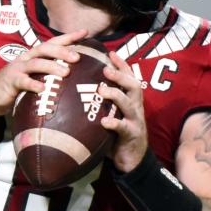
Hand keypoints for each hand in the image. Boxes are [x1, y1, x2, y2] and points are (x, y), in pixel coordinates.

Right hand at [0, 29, 86, 115]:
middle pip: (45, 49)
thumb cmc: (18, 86)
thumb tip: (74, 75)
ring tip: (66, 73)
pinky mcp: (11, 81)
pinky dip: (33, 84)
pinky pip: (23, 81)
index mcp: (35, 55)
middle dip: (62, 51)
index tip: (85, 32)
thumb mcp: (35, 76)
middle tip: (77, 58)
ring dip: (52, 66)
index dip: (68, 37)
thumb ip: (49, 73)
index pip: (53, 42)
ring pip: (36, 63)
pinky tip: (42, 88)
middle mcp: (27, 58)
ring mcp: (18, 68)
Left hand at [99, 51, 147, 172]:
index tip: (109, 52)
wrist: (132, 159)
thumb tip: (75, 89)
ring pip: (129, 104)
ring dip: (116, 95)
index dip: (121, 64)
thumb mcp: (111, 114)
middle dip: (120, 75)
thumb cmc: (116, 134)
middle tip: (105, 68)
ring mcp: (135, 121)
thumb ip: (100, 103)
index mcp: (131, 100)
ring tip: (102, 90)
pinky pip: (123, 128)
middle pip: (133, 85)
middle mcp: (135, 107)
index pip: (129, 77)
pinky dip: (114, 123)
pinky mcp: (131, 135)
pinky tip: (104, 121)